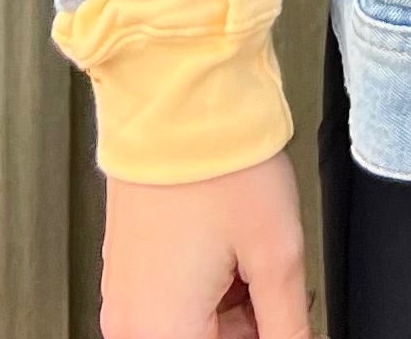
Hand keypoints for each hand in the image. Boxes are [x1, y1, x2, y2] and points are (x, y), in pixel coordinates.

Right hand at [101, 155, 309, 338]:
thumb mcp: (277, 253)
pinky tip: (228, 246)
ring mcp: (122, 292)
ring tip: (252, 251)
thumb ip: (289, 326)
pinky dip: (207, 285)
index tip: (281, 314)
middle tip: (273, 280)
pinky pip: (171, 299)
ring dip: (230, 305)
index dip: (268, 334)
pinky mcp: (124, 265)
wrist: (177, 96)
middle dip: (250, 324)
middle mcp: (129, 322)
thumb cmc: (219, 160)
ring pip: (191, 325)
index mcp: (161, 330)